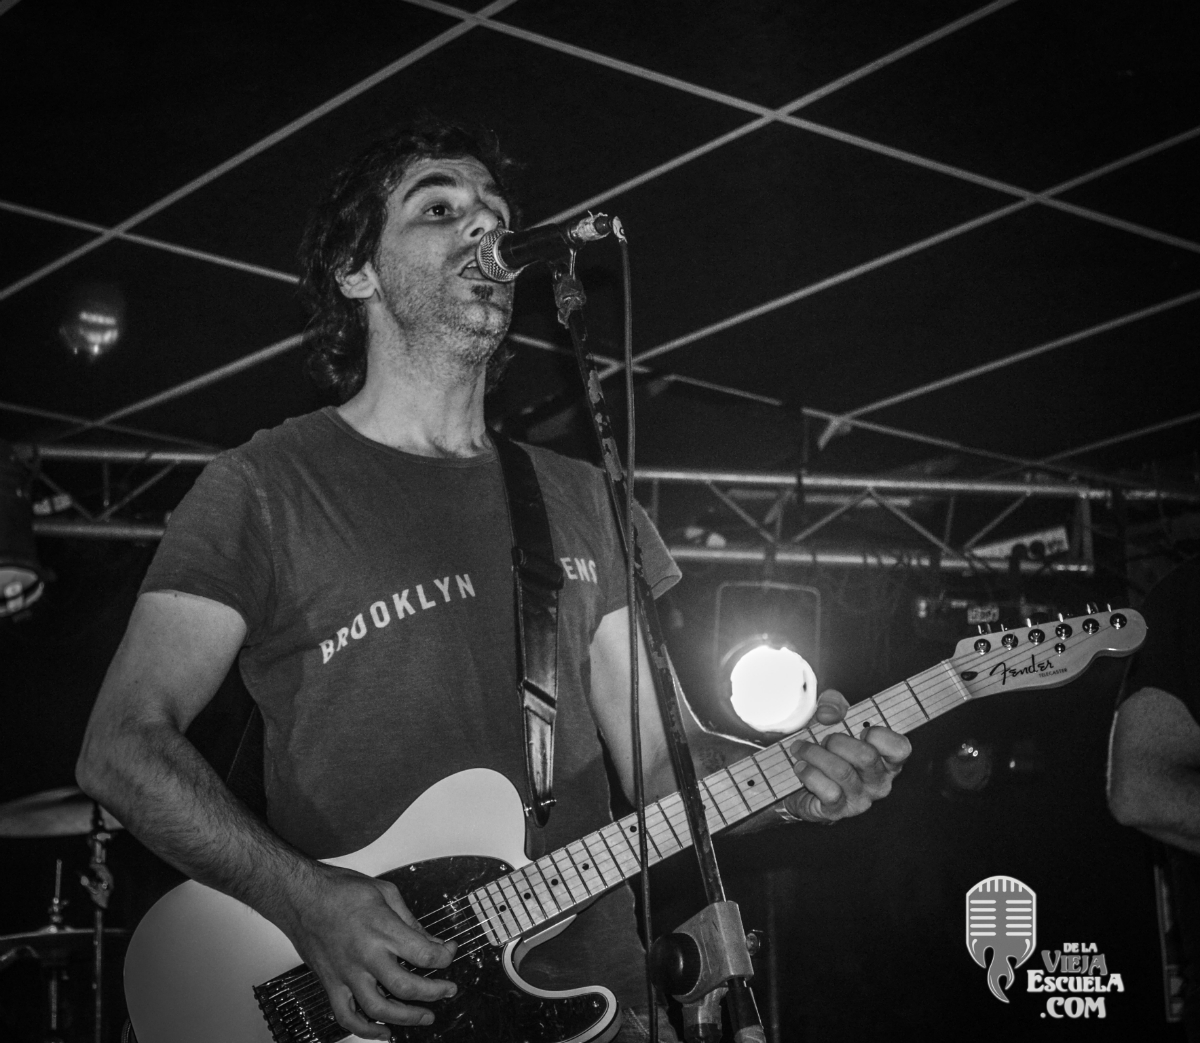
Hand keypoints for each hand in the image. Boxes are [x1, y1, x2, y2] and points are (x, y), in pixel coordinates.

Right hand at [279, 864, 457, 1038]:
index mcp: (382, 929)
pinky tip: (382, 1032)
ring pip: (379, 1010)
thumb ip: (411, 920)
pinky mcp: (331, 984)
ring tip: (425, 1017)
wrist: (300, 896)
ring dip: (407, 1018)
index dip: (445, 956)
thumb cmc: (339, 889)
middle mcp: (365, 955)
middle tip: (447, 990)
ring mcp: (346, 974)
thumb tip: (431, 940)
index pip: (425, 953)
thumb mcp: (385, 893)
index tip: (449, 952)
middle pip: (407, 987)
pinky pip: (347, 1017)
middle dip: (435, 992)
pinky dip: (366, 1031)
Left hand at [779, 689, 910, 824]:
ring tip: (801, 750)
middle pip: (866, 756)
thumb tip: (828, 712)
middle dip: (837, 741)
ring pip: (842, 772)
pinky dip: (809, 774)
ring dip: (815, 754)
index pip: (900, 748)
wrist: (799, 783)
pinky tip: (801, 767)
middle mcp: (879, 782)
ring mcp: (861, 799)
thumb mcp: (830, 718)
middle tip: (823, 740)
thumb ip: (833, 704)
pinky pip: (827, 790)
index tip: (860, 730)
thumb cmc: (825, 748)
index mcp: (886, 759)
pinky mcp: (839, 811)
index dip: (879, 734)